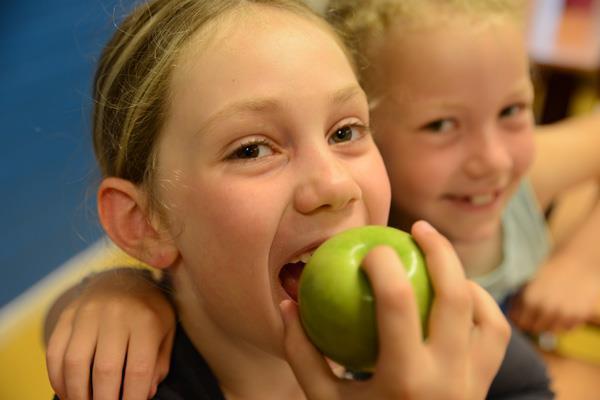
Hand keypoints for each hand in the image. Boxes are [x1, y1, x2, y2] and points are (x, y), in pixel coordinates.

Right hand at [46, 268, 175, 399]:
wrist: (121, 278)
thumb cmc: (148, 311)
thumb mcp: (166, 331)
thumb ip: (158, 364)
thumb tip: (145, 393)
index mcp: (145, 319)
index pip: (138, 369)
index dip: (133, 397)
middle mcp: (115, 314)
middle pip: (105, 370)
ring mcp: (87, 313)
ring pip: (75, 363)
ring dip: (77, 394)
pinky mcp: (66, 316)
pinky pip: (54, 353)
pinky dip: (58, 379)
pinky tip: (68, 392)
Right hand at [280, 221, 509, 399]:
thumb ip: (302, 353)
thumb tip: (287, 304)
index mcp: (404, 380)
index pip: (398, 303)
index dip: (383, 263)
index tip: (370, 248)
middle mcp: (448, 378)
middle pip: (455, 296)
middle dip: (439, 250)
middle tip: (417, 227)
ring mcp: (473, 383)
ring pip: (485, 314)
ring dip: (465, 277)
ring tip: (440, 259)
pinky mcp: (484, 386)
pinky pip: (494, 334)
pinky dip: (480, 306)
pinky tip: (457, 295)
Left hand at [509, 255, 599, 332]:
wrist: (578, 261)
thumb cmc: (550, 271)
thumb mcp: (529, 283)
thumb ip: (520, 301)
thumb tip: (511, 316)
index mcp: (530, 300)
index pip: (519, 323)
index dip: (520, 320)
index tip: (522, 316)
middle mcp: (546, 309)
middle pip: (534, 329)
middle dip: (533, 322)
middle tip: (536, 314)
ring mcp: (564, 314)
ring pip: (550, 331)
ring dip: (548, 324)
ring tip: (550, 310)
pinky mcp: (579, 316)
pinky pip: (567, 328)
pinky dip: (563, 323)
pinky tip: (563, 309)